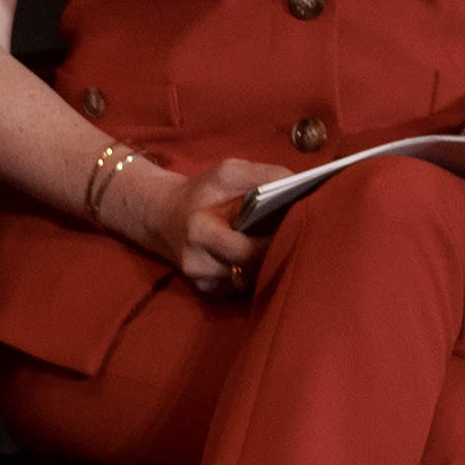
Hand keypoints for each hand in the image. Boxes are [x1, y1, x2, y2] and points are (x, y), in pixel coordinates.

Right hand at [108, 153, 285, 298]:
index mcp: (200, 231)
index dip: (272, 243)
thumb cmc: (202, 193)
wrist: (164, 216)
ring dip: (266, 265)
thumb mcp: (227, 173)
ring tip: (273, 244)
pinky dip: (254, 274)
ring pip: (251, 282)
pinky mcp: (208, 292)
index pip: (247, 251)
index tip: (291, 228)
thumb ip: (263, 175)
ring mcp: (202, 281)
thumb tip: (300, 184)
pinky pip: (242, 289)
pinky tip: (255, 257)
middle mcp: (198, 262)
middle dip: (275, 255)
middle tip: (290, 238)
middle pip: (252, 271)